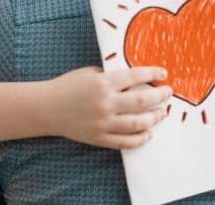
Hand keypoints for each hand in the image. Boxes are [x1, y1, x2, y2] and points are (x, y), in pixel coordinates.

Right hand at [44, 66, 172, 148]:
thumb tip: (137, 79)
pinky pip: (125, 142)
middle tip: (168, 93)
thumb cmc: (69, 86)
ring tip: (162, 113)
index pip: (135, 76)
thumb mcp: (90, 73)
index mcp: (102, 83)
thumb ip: (112, 76)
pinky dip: (140, 139)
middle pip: (141, 101)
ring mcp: (102, 123)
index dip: (152, 74)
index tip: (163, 73)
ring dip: (154, 118)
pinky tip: (148, 133)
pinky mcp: (99, 138)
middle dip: (159, 97)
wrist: (47, 108)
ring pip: (137, 124)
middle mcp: (105, 104)